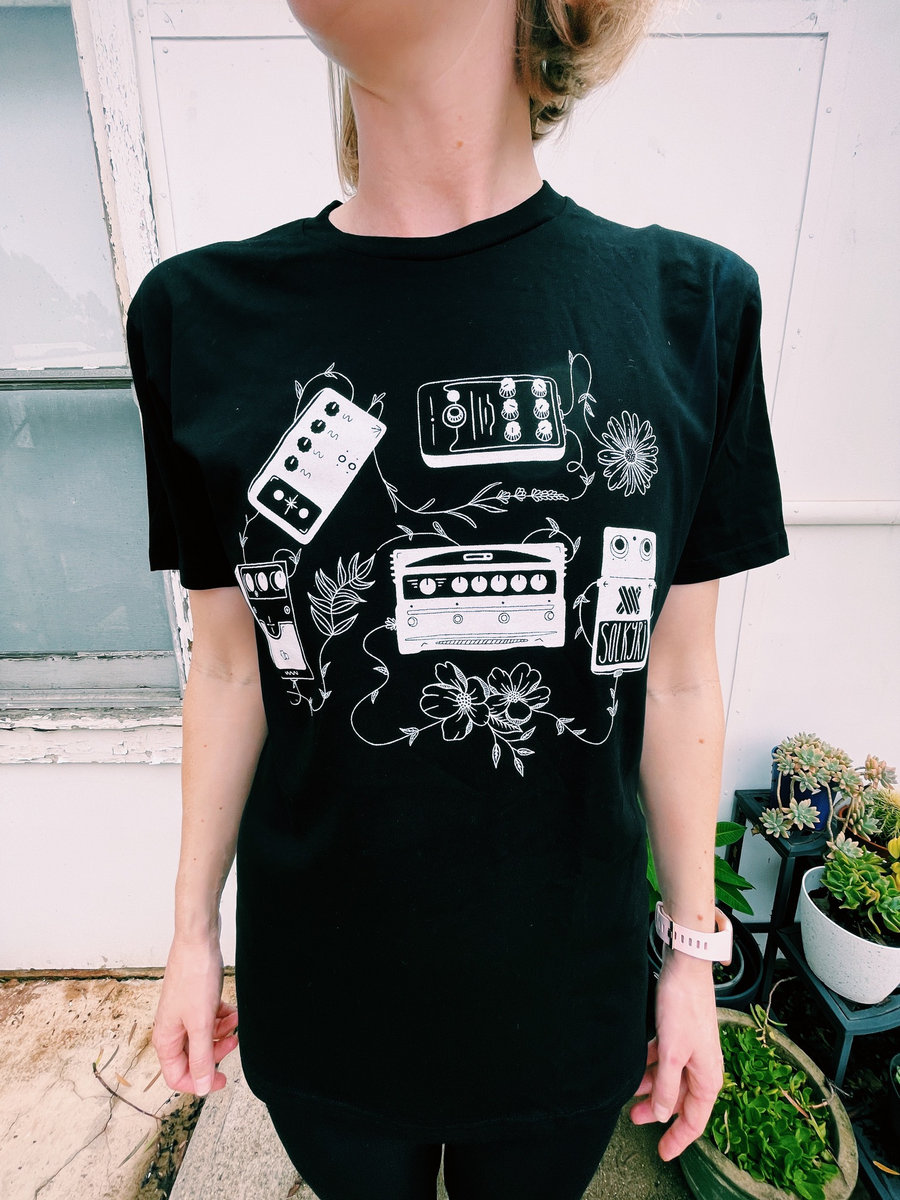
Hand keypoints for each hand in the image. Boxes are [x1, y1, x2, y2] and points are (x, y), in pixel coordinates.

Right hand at [152, 935, 239, 1095]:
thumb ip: (201, 1057)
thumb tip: (203, 1088)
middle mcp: (172, 1028)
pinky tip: (232, 1011)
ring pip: (203, 1037)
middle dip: (216, 1053)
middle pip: (192, 1057)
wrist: (198, 940)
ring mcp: (183, 1013)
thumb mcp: (200, 1024)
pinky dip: (222, 1018)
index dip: (200, 1082)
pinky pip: (209, 1019)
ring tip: (236, 1021)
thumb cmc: (194, 977)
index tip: (221, 1080)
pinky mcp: (195, 1000)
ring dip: (222, 1033)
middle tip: (233, 1042)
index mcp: (166, 1039)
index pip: (177, 1076)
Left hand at [630, 950, 723, 1160]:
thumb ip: (666, 1086)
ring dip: (651, 1088)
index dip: (678, 1139)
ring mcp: (691, 1050)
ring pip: (670, 1079)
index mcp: (708, 1077)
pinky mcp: (680, 1035)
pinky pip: (665, 1060)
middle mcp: (702, 1067)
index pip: (694, 1120)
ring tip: (629, 1093)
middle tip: (634, 1118)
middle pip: (680, 1100)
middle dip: (658, 1112)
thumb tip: (663, 1116)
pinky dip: (651, 1066)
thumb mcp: (671, 1053)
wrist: (685, 968)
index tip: (662, 1153)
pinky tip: (635, 1066)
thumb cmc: (683, 1008)